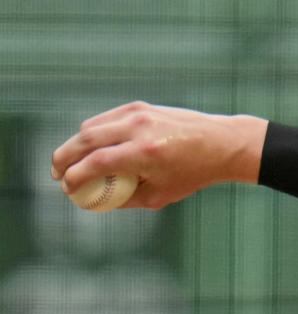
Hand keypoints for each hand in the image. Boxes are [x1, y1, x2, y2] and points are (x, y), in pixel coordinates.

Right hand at [51, 101, 267, 208]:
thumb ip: (125, 197)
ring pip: (92, 126)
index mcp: (144, 153)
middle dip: (64, 158)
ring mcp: (138, 114)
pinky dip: (93, 132)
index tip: (66, 188)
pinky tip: (88, 146)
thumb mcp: (160, 195)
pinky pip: (106, 118)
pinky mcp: (140, 106)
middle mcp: (138, 129)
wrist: (219, 144)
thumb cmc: (192, 173)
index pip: (96, 163)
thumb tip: (95, 201)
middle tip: (56, 173)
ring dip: (75, 144)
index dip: (75, 176)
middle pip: (85, 140)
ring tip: (69, 161)